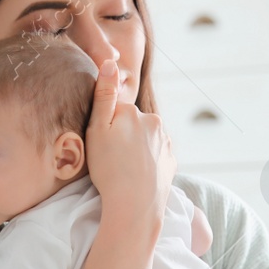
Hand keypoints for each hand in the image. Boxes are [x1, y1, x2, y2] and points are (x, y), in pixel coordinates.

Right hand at [84, 58, 173, 233]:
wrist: (135, 207)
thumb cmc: (109, 170)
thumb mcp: (97, 131)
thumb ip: (104, 95)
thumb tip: (110, 61)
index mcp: (133, 112)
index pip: (116, 111)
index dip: (106, 126)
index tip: (102, 144)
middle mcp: (154, 122)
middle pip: (133, 124)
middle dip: (123, 136)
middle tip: (110, 160)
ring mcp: (165, 142)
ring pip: (145, 139)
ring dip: (136, 149)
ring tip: (123, 170)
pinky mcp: (171, 161)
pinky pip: (155, 157)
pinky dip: (147, 163)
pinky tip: (136, 176)